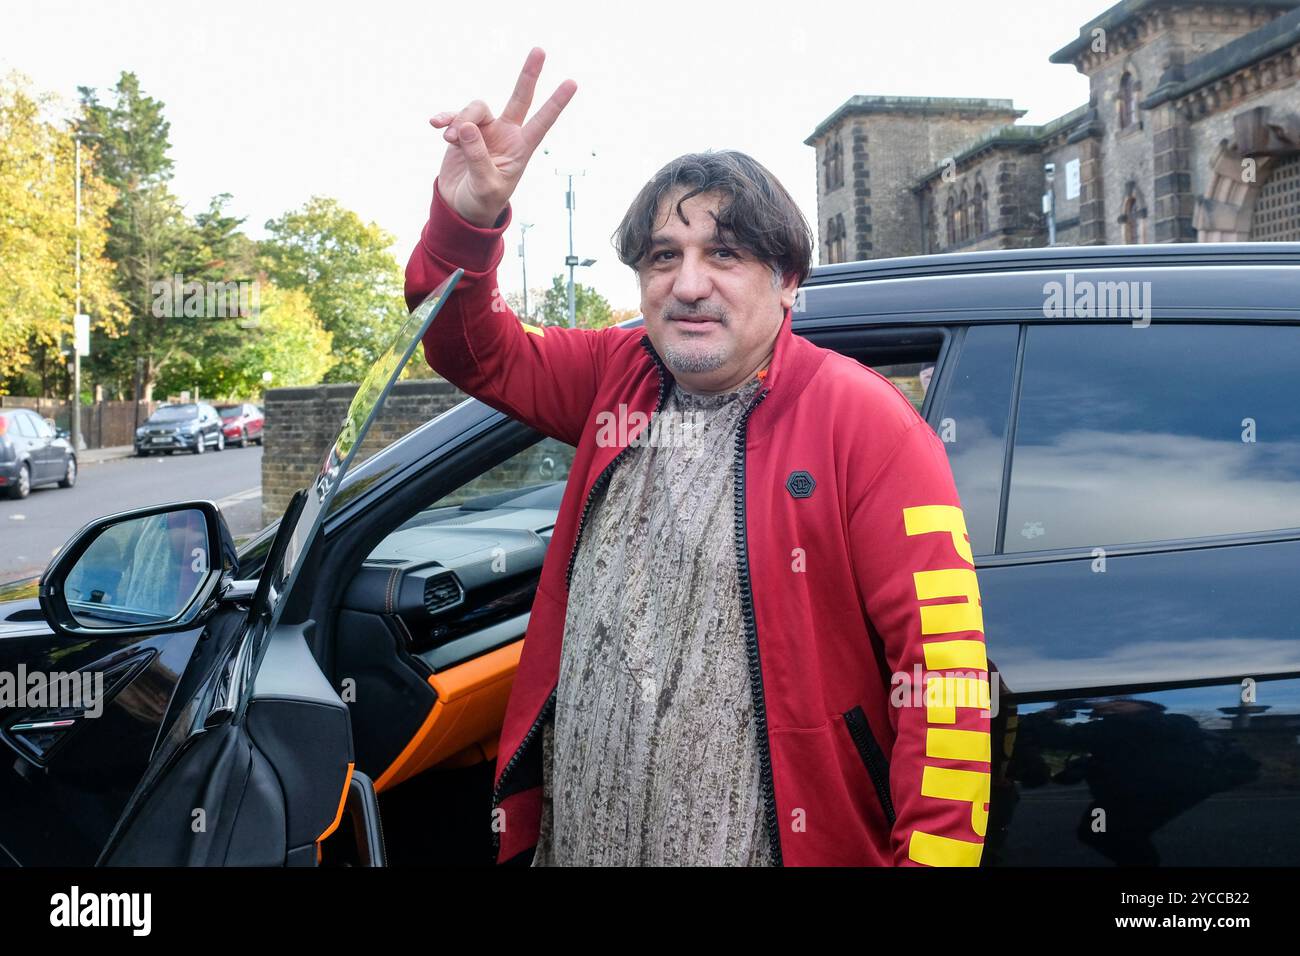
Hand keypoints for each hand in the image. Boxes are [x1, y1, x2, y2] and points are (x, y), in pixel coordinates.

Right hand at [429, 47, 576, 227]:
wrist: (461, 209)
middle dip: (529, 75)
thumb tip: (466, 126)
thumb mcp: (485, 186)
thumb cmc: (482, 202)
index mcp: (520, 149)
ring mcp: (484, 131)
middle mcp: (505, 134)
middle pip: (520, 98)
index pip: (542, 122)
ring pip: (476, 108)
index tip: (572, 83)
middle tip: (540, 50)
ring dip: (460, 119)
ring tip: (450, 140)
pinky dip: (445, 118)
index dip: (556, 103)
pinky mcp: (462, 132)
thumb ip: (478, 157)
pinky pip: (454, 116)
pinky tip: (435, 124)